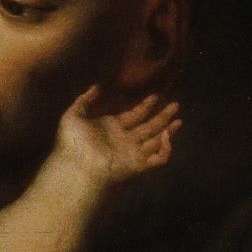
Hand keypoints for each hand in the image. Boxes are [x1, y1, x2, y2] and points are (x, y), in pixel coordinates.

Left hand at [56, 86, 181, 188]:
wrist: (75, 165)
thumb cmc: (72, 142)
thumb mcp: (73, 114)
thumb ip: (85, 100)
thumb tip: (97, 86)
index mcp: (113, 127)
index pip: (135, 115)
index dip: (146, 105)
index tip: (155, 96)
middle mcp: (125, 139)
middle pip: (149, 126)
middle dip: (163, 116)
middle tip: (175, 105)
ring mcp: (133, 153)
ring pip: (156, 141)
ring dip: (169, 130)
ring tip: (179, 119)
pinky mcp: (138, 165)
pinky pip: (158, 159)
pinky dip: (165, 149)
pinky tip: (166, 136)